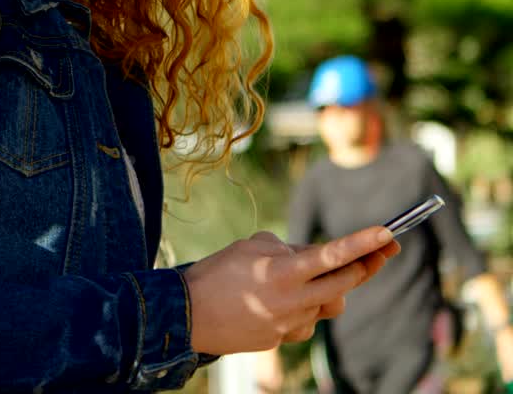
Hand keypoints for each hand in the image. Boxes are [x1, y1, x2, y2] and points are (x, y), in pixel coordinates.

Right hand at [184, 227, 399, 354]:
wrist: (185, 316)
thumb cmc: (214, 274)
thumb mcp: (249, 247)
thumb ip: (285, 249)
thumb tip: (310, 256)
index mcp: (282, 272)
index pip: (333, 255)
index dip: (363, 243)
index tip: (388, 233)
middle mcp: (292, 301)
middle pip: (345, 284)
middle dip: (366, 266)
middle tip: (380, 251)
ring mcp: (289, 324)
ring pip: (327, 305)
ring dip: (327, 289)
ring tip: (301, 278)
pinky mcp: (282, 339)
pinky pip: (305, 321)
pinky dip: (301, 309)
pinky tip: (276, 303)